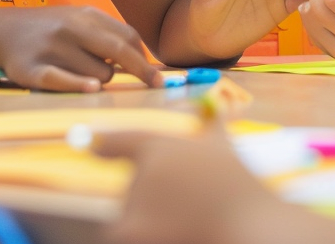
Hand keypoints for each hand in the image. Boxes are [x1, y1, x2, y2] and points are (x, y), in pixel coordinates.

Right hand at [0, 6, 163, 92]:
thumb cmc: (48, 29)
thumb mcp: (76, 20)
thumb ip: (106, 34)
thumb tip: (142, 58)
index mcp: (85, 16)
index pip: (127, 37)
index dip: (144, 58)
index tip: (158, 76)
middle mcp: (70, 29)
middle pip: (118, 52)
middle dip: (143, 70)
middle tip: (159, 86)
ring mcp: (51, 48)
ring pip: (96, 75)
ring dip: (99, 82)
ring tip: (82, 76)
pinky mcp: (32, 70)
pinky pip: (62, 80)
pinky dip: (79, 85)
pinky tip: (91, 89)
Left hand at [92, 129, 291, 243]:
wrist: (247, 223)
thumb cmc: (240, 187)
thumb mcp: (225, 149)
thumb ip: (213, 126)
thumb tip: (219, 105)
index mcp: (160, 145)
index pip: (121, 141)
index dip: (103, 141)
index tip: (88, 142)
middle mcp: (141, 169)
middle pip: (133, 188)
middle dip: (152, 200)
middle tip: (186, 207)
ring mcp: (134, 200)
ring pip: (130, 214)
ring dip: (150, 221)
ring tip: (187, 221)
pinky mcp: (129, 230)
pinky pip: (121, 234)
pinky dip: (140, 233)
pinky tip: (169, 234)